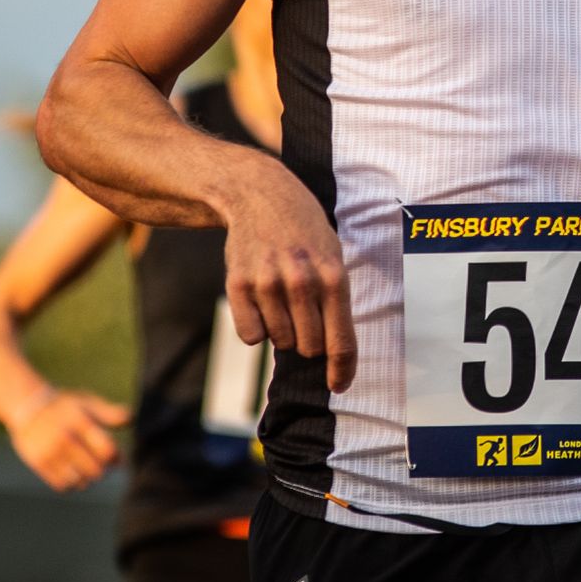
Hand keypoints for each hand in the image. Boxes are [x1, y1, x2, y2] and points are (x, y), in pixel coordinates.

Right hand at [11, 389, 128, 492]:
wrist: (27, 405)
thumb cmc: (64, 406)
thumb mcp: (87, 403)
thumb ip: (109, 413)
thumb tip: (132, 418)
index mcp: (81, 422)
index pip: (107, 451)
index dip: (116, 458)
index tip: (117, 457)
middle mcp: (66, 438)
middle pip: (95, 469)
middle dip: (103, 469)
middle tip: (103, 465)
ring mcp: (51, 452)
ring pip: (80, 480)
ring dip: (88, 479)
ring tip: (87, 469)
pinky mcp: (39, 463)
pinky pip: (62, 485)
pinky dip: (72, 484)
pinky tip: (73, 474)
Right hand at [224, 178, 357, 391]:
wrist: (260, 195)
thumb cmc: (305, 232)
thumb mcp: (333, 256)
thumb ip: (335, 302)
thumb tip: (333, 353)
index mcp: (333, 276)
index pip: (341, 339)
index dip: (342, 370)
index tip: (340, 386)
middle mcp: (301, 282)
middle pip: (309, 347)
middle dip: (310, 342)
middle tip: (305, 315)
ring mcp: (267, 284)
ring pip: (279, 342)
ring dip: (283, 331)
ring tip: (283, 299)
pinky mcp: (238, 285)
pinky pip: (250, 335)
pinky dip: (257, 328)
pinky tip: (262, 302)